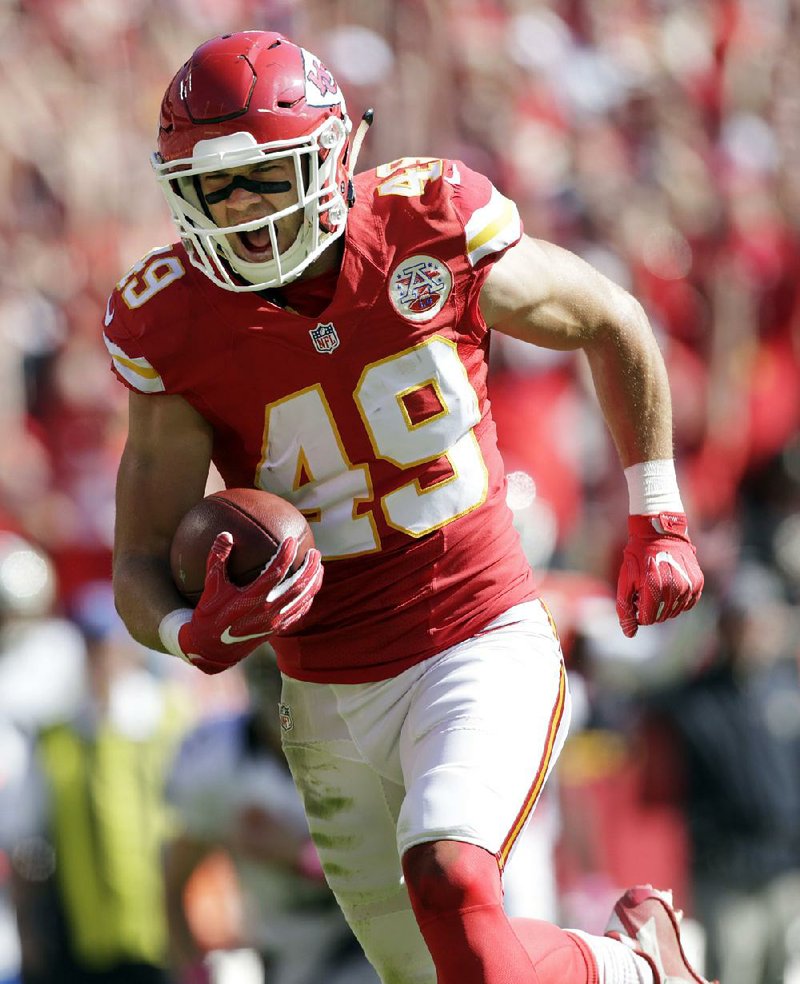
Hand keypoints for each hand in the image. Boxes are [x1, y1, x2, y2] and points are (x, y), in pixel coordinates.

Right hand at [179, 531, 322, 673]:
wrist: (213, 649)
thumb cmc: (209, 615)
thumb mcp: (210, 587)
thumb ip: (217, 559)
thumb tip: (225, 534)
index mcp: (252, 599)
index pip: (276, 573)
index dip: (286, 554)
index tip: (291, 540)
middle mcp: (267, 611)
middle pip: (298, 586)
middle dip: (310, 568)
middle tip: (314, 552)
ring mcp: (275, 622)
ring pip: (303, 600)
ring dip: (314, 582)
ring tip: (319, 566)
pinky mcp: (278, 629)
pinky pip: (299, 612)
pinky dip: (308, 598)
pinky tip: (311, 588)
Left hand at [616, 512, 702, 637]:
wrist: (659, 533)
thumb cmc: (638, 558)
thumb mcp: (625, 580)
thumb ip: (625, 608)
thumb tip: (630, 634)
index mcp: (654, 588)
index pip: (646, 619)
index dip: (638, 612)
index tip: (635, 599)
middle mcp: (674, 589)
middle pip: (660, 617)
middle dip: (650, 608)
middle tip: (645, 590)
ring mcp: (688, 586)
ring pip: (674, 612)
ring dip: (663, 604)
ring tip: (657, 585)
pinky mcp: (697, 583)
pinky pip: (688, 604)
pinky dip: (678, 600)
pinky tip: (670, 586)